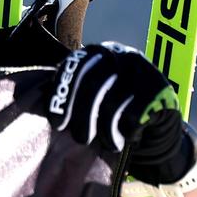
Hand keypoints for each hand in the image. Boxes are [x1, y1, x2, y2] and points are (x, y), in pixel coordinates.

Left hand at [46, 42, 196, 196]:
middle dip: (84, 117)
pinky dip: (129, 131)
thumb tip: (36, 103)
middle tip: (81, 139)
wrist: (157, 122)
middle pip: (94, 86)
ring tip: (108, 143)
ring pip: (115, 104)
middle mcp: (120, 54)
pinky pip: (136, 115)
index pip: (75, 68)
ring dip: (108, 130)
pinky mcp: (160, 88)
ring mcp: (143, 69)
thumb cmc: (113, 112)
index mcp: (98, 53)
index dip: (63, 97)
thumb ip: (70, 92)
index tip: (57, 123)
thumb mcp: (92, 97)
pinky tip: (129, 137)